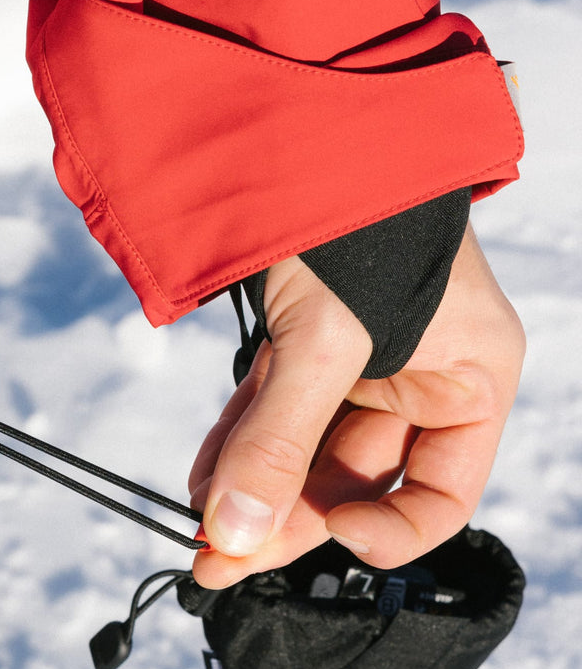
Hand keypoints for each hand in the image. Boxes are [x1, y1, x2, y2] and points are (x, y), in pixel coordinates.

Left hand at [189, 224, 524, 587]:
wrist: (310, 112)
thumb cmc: (360, 214)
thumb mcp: (326, 339)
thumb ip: (279, 442)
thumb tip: (234, 536)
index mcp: (470, 380)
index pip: (442, 498)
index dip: (388, 533)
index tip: (327, 533)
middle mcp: (421, 378)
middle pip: (357, 481)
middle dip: (289, 518)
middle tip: (223, 555)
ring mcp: (360, 360)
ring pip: (306, 450)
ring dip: (252, 487)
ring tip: (198, 524)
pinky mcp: (304, 338)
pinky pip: (271, 410)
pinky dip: (236, 443)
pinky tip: (200, 478)